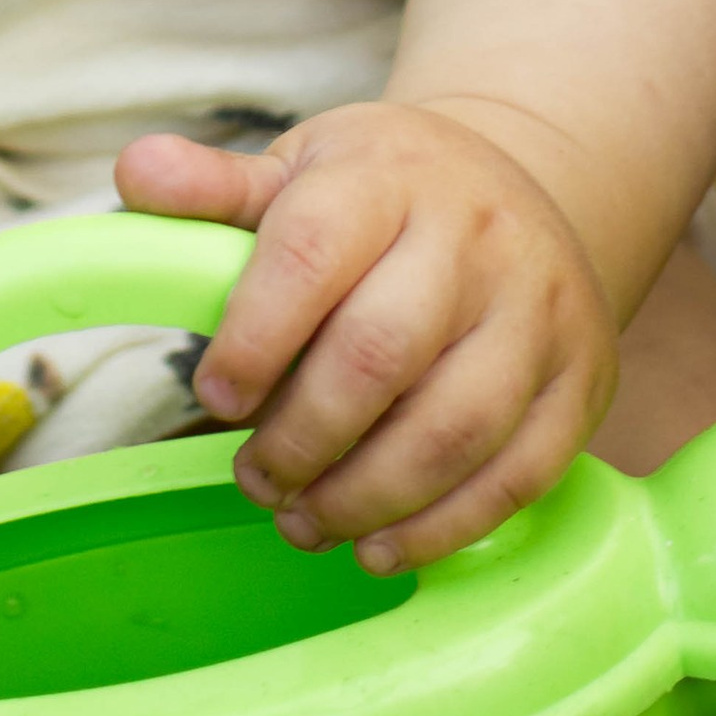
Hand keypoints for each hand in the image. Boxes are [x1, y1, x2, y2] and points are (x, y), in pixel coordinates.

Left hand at [114, 103, 617, 571]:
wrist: (524, 182)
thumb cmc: (385, 193)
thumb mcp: (303, 167)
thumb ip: (216, 189)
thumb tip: (134, 173)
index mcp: (388, 177)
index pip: (314, 254)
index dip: (255, 337)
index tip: (214, 393)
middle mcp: (475, 236)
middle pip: (381, 353)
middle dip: (303, 437)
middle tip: (255, 479)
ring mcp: (538, 311)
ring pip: (454, 427)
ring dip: (366, 497)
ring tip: (303, 522)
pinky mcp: (581, 380)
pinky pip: (518, 473)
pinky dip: (443, 528)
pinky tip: (378, 548)